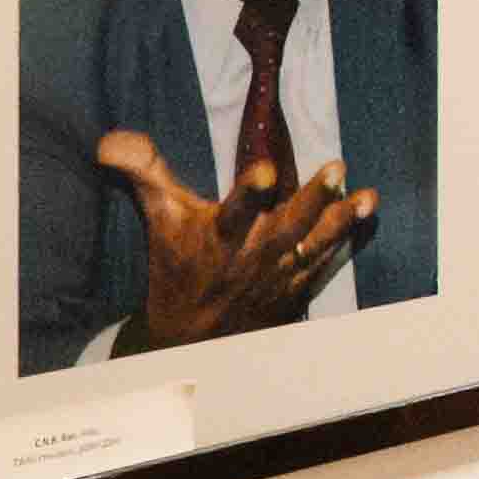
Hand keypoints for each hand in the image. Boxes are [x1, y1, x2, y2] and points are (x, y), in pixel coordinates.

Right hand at [97, 133, 378, 346]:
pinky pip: (325, 260)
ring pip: (314, 243)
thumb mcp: (160, 218)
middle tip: (336, 169)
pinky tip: (367, 210)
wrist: (193, 337)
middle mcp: (252, 255)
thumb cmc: (178, 268)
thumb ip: (145, 173)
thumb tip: (111, 140)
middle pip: (286, 225)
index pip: (233, 212)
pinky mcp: (297, 284)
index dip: (249, 194)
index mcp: (219, 237)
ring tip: (365, 195)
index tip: (265, 171)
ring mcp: (279, 272)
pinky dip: (347, 237)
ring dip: (341, 219)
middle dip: (311, 199)